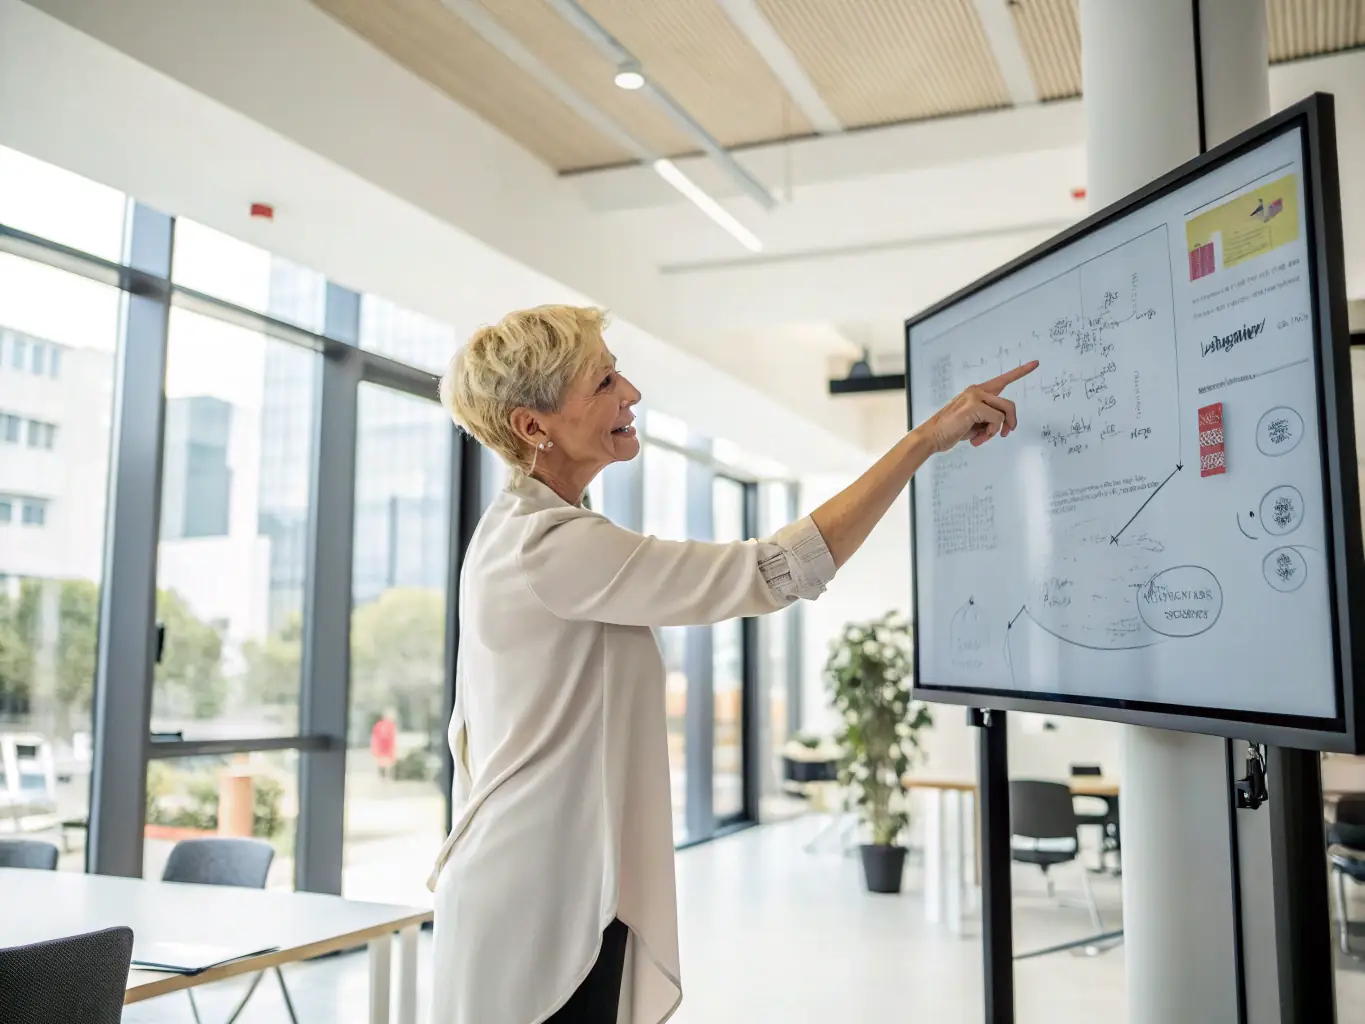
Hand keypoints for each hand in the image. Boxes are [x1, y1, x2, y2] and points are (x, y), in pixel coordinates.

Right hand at [922, 360, 1038, 453]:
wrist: (932, 437)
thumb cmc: (952, 430)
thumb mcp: (975, 423)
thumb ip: (989, 418)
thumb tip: (1004, 426)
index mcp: (978, 392)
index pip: (1003, 379)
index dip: (1020, 371)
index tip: (1035, 363)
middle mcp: (977, 391)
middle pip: (1009, 405)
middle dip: (1011, 422)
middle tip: (1006, 435)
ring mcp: (975, 396)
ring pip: (1004, 412)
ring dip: (998, 430)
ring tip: (983, 438)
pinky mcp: (974, 406)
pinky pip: (996, 420)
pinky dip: (990, 433)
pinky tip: (977, 439)